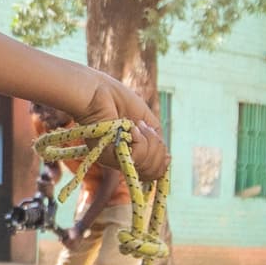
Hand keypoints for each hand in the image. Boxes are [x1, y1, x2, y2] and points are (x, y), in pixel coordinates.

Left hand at [68, 68, 166, 186]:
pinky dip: (140, 141)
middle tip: (145, 129)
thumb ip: (155, 140)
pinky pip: (137, 158)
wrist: (98, 92)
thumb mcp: (145, 122)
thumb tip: (167, 159)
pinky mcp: (108, 157)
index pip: (152, 173)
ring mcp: (115, 160)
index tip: (166, 151)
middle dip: (158, 149)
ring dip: (149, 142)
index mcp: (130, 152)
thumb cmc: (117, 100)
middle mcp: (123, 160)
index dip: (162, 164)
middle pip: (153, 171)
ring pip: (147, 166)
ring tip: (136, 125)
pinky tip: (131, 128)